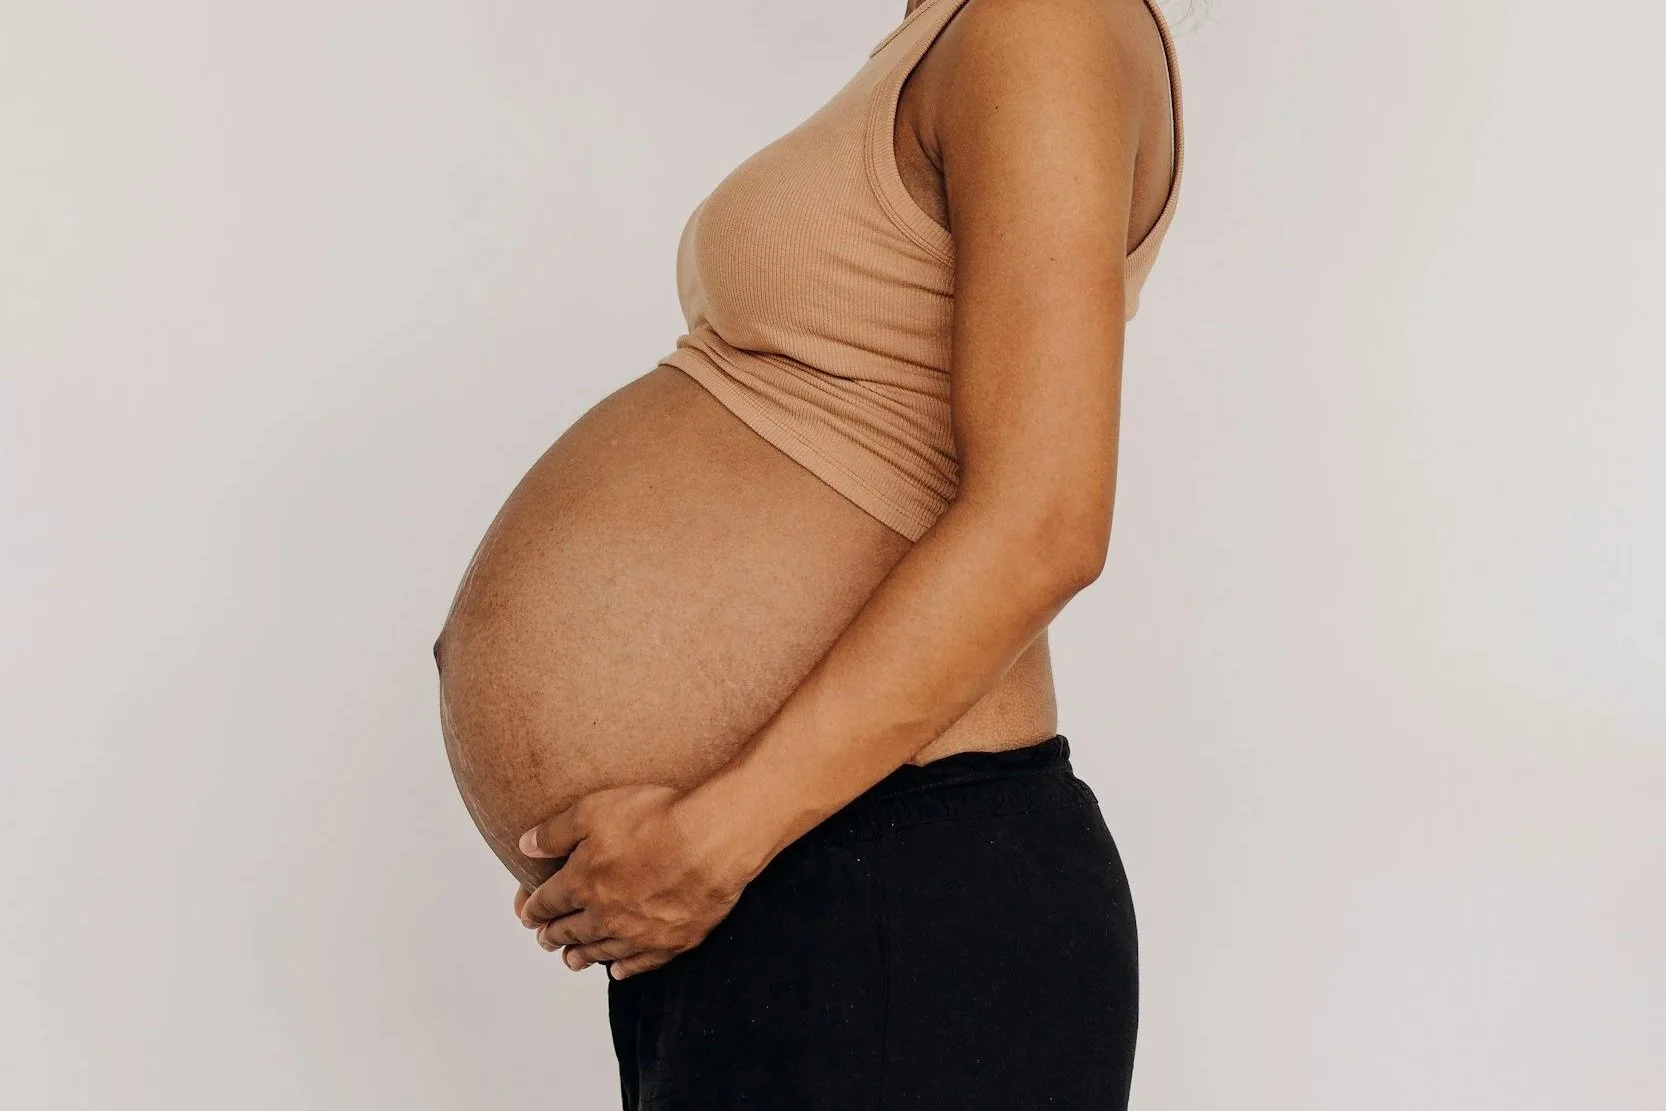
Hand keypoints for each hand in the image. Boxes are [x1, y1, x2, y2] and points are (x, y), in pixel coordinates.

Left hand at [515, 784, 763, 978]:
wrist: (712, 840)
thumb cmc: (655, 818)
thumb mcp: (594, 810)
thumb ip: (555, 831)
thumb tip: (524, 846)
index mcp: (581, 883)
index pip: (547, 902)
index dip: (533, 909)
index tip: (526, 914)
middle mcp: (604, 916)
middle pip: (570, 931)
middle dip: (553, 935)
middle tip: (544, 940)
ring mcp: (638, 934)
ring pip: (600, 952)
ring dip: (581, 957)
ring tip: (570, 961)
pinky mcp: (671, 942)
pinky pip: (640, 964)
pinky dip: (624, 969)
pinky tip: (617, 971)